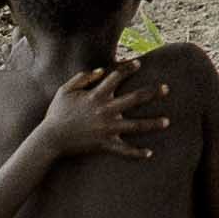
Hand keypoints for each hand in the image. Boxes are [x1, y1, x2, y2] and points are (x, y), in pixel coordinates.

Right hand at [35, 59, 174, 165]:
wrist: (51, 139)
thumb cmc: (56, 113)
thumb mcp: (65, 90)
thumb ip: (82, 77)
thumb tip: (101, 70)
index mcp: (96, 95)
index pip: (116, 76)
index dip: (128, 68)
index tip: (139, 63)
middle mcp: (105, 110)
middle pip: (135, 98)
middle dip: (152, 93)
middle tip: (167, 88)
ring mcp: (107, 128)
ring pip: (135, 125)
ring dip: (152, 123)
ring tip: (168, 121)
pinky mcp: (104, 144)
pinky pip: (123, 150)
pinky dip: (136, 153)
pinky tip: (149, 153)